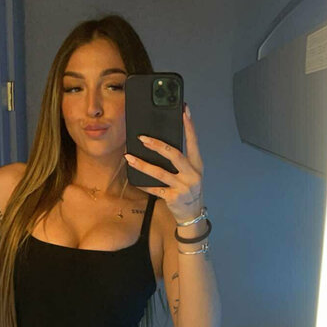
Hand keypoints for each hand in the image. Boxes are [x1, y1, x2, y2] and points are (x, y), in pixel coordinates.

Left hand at [123, 104, 203, 222]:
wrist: (193, 215)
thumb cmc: (189, 191)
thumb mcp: (191, 174)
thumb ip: (181, 161)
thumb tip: (161, 145)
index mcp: (197, 165)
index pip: (194, 142)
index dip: (189, 126)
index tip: (184, 111)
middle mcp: (192, 175)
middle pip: (174, 155)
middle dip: (157, 145)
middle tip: (142, 138)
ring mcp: (183, 187)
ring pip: (160, 172)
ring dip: (142, 164)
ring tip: (129, 157)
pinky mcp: (173, 198)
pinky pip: (154, 189)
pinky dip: (144, 185)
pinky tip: (134, 180)